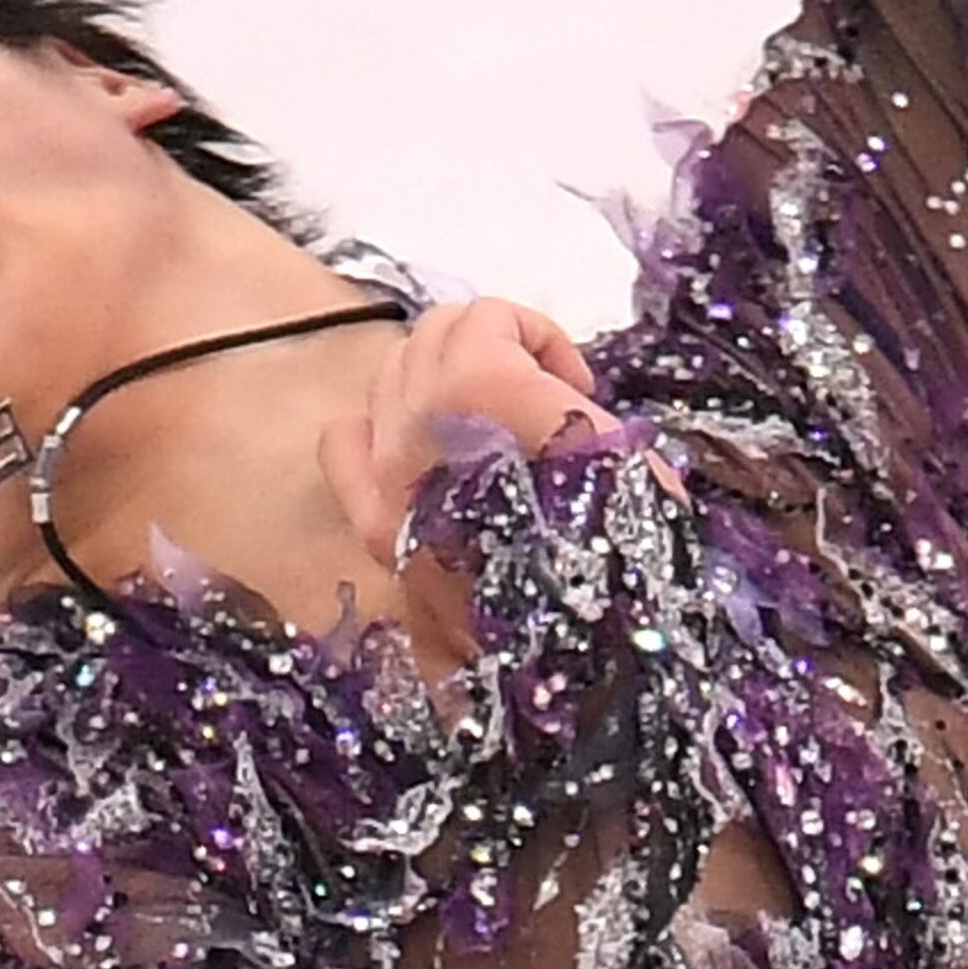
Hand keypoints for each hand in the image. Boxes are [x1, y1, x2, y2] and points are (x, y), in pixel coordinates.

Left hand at [317, 300, 616, 655]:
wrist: (575, 650)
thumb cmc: (618, 547)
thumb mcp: (624, 457)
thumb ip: (574, 408)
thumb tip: (561, 401)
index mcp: (482, 386)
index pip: (489, 318)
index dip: (541, 340)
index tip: (580, 390)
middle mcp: (417, 417)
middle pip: (433, 335)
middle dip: (492, 351)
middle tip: (541, 404)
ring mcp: (387, 471)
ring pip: (389, 377)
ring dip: (442, 383)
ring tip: (491, 430)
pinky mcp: (374, 523)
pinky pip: (343, 440)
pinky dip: (376, 427)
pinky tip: (421, 450)